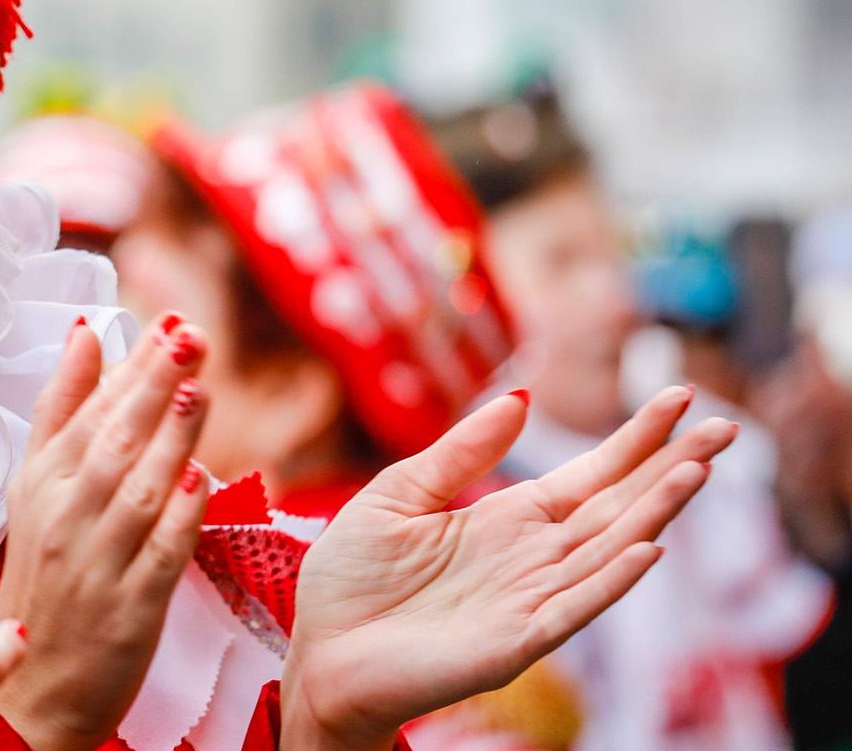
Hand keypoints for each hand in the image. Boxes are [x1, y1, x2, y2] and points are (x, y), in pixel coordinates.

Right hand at [0, 315, 211, 750]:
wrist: (30, 688)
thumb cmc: (43, 579)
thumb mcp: (35, 488)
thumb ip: (63, 409)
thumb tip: (86, 333)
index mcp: (39, 482)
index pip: (83, 410)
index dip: (125, 364)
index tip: (159, 319)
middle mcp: (64, 516)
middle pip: (111, 440)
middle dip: (151, 383)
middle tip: (187, 334)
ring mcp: (96, 562)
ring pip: (137, 489)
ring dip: (170, 437)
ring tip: (199, 385)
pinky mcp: (130, 608)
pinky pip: (158, 554)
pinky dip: (178, 518)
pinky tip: (200, 480)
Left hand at [280, 386, 735, 750]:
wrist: (320, 653)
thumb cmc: (352, 581)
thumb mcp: (399, 494)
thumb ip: (460, 451)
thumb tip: (520, 396)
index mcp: (508, 521)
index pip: (590, 474)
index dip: (635, 439)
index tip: (679, 395)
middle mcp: (532, 559)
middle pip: (618, 507)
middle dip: (671, 468)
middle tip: (728, 426)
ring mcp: (530, 601)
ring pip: (609, 551)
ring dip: (654, 514)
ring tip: (696, 470)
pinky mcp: (515, 642)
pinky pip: (574, 607)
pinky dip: (611, 580)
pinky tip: (647, 549)